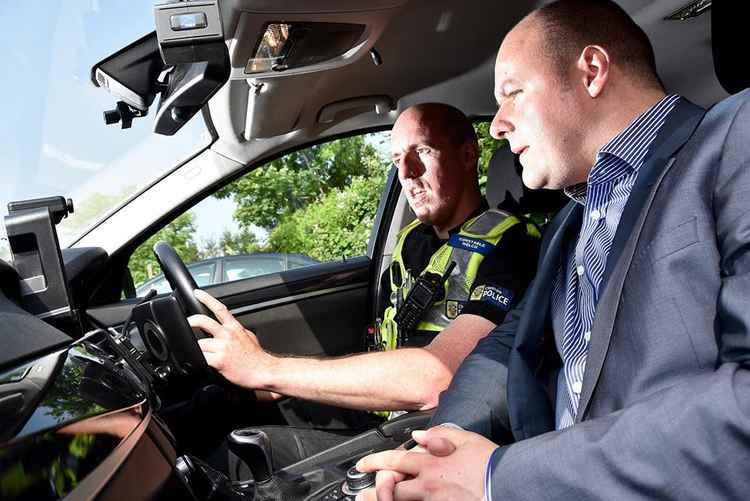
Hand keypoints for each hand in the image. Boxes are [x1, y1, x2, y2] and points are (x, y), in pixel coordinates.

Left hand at [187, 289, 273, 388]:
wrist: (262, 371)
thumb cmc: (256, 357)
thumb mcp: (249, 337)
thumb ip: (236, 331)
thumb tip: (229, 328)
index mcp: (234, 328)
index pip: (219, 308)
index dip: (207, 299)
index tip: (197, 293)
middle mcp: (227, 335)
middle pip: (203, 321)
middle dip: (191, 321)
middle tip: (186, 323)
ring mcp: (222, 347)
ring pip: (199, 343)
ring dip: (197, 349)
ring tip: (203, 353)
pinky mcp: (219, 361)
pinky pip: (201, 358)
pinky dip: (199, 361)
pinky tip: (203, 362)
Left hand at [355, 427, 496, 500]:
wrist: (509, 484)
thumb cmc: (490, 463)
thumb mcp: (466, 438)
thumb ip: (439, 435)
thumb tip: (418, 437)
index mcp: (432, 464)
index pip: (395, 461)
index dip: (374, 462)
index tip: (362, 465)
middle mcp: (429, 486)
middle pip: (391, 490)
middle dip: (375, 491)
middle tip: (362, 494)